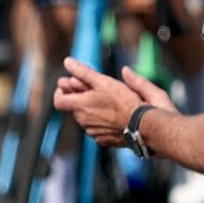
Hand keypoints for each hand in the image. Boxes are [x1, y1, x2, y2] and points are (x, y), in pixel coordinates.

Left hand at [53, 57, 171, 146]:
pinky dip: (101, 120)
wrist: (145, 126)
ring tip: (105, 100)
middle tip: (88, 87)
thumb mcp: (104, 82)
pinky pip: (97, 129)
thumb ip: (83, 72)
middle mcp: (83, 122)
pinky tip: (113, 114)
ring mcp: (94, 133)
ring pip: (86, 118)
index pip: (58, 101)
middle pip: (74, 108)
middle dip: (79, 97)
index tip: (68, 85)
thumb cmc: (126, 102)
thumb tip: (67, 62)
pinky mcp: (105, 140)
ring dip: (91, 109)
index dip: (61, 92)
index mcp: (80, 107)